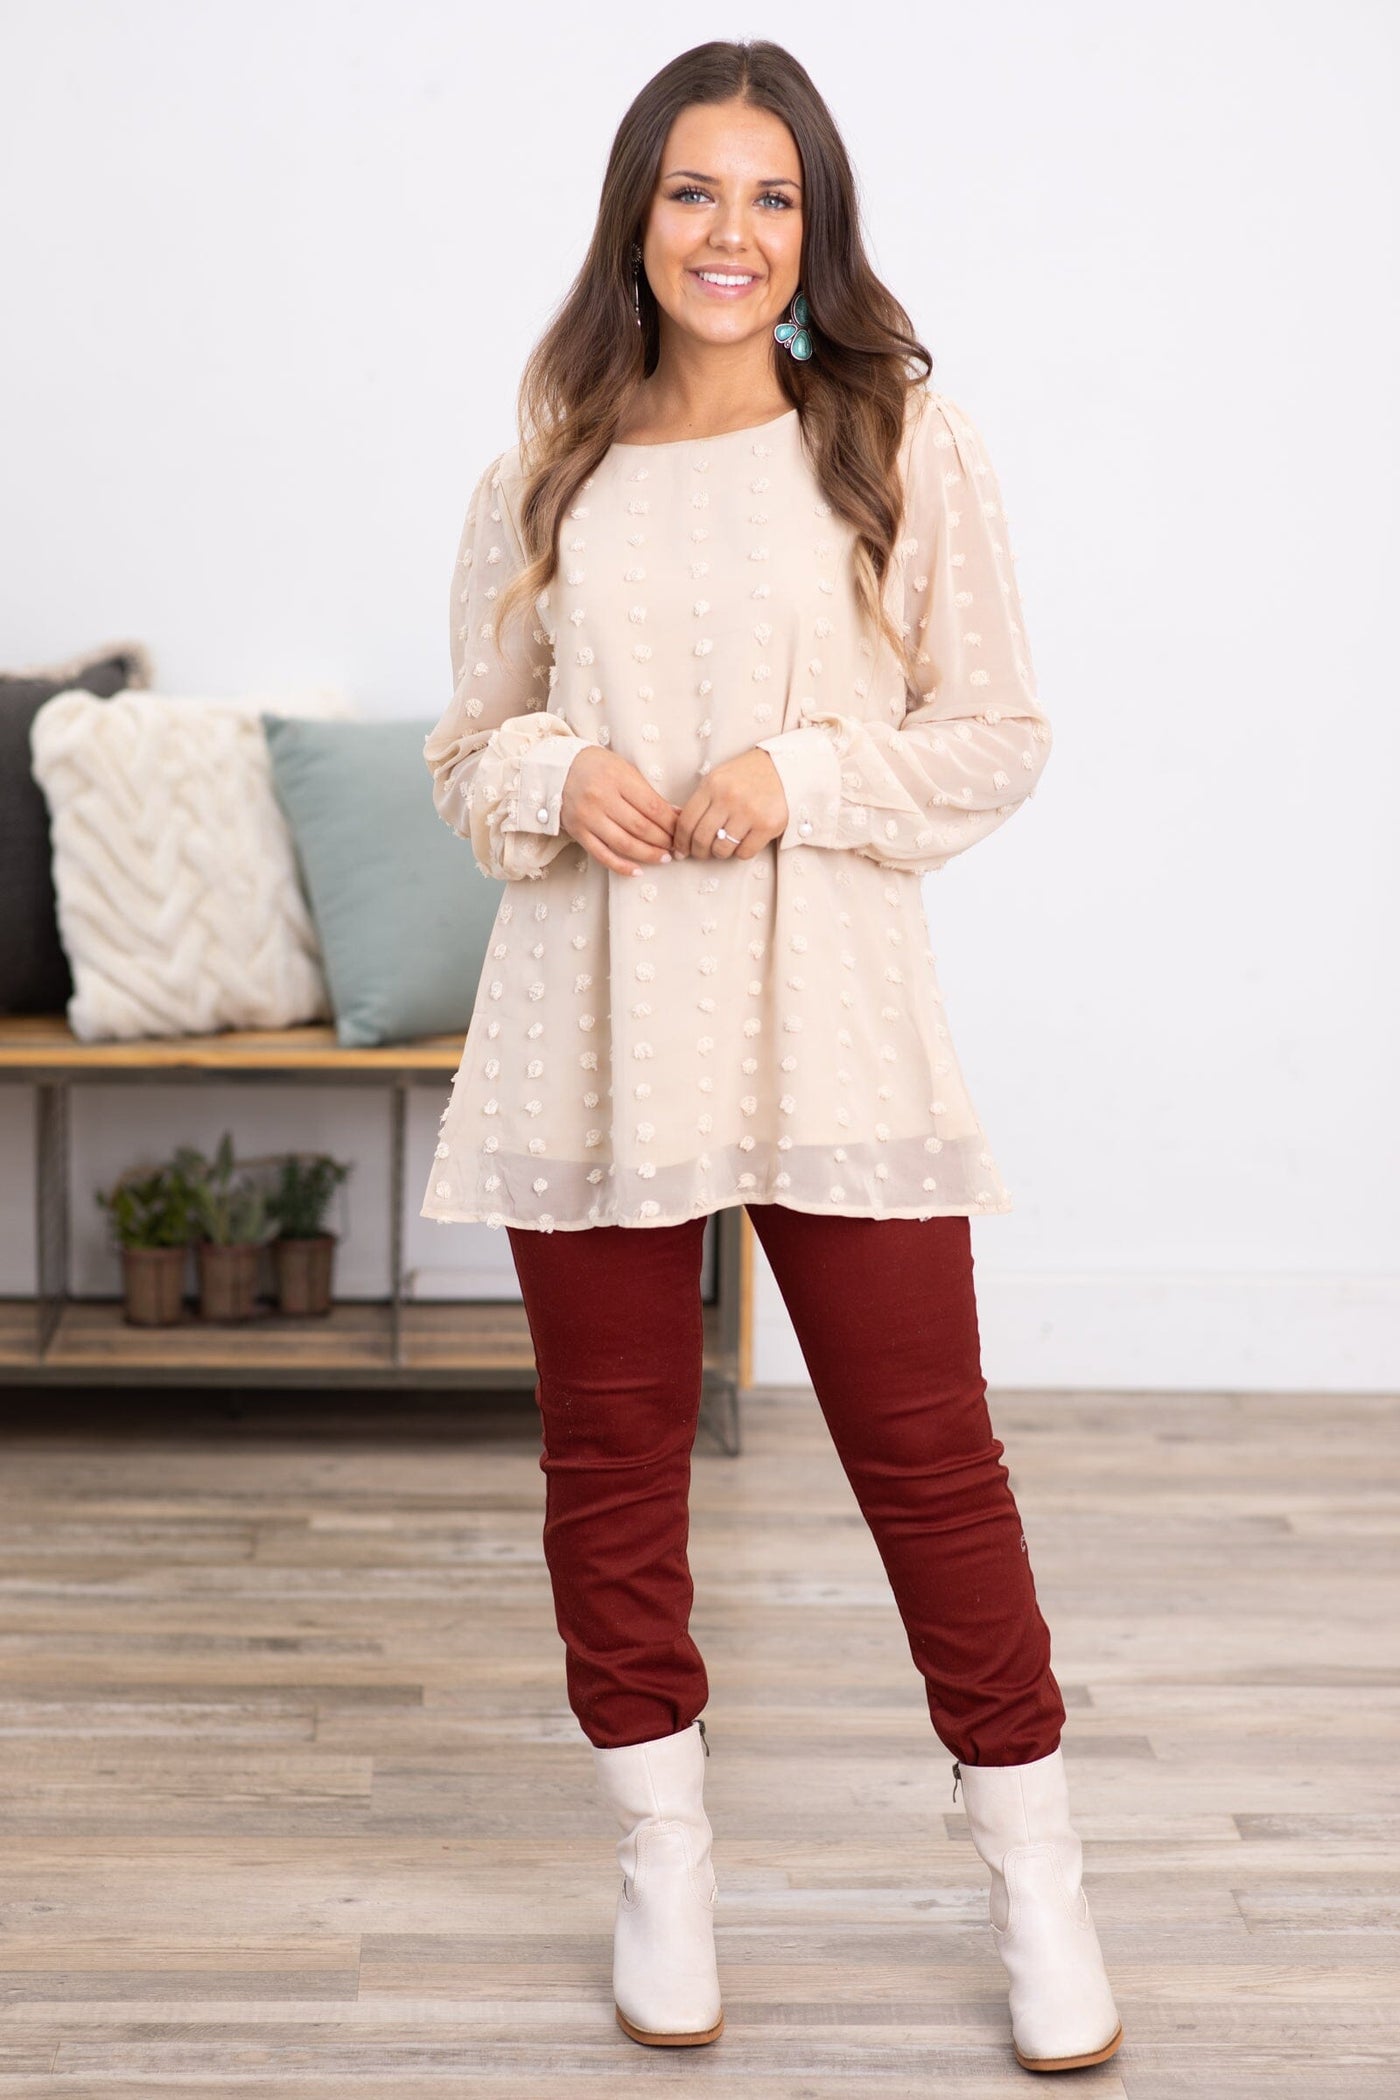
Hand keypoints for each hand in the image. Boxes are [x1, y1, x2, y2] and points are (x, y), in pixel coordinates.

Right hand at [560, 745, 679, 875]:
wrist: (559, 768)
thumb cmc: (598, 767)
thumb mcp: (625, 770)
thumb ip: (648, 793)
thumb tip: (676, 815)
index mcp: (617, 778)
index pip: (652, 807)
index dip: (671, 823)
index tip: (682, 830)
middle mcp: (601, 798)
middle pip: (640, 827)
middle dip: (663, 840)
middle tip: (676, 846)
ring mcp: (588, 818)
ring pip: (624, 844)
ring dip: (648, 855)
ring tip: (664, 858)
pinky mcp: (578, 833)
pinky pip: (602, 855)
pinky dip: (622, 866)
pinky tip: (638, 871)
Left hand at [671, 748, 788, 858]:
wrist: (783, 768)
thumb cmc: (746, 776)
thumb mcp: (718, 779)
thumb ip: (702, 802)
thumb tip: (683, 834)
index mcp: (712, 785)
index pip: (686, 821)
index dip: (680, 841)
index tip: (680, 850)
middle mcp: (729, 798)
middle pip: (701, 838)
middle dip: (697, 852)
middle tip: (700, 854)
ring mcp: (749, 812)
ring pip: (722, 849)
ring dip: (719, 853)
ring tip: (723, 846)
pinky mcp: (768, 825)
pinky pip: (744, 852)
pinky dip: (741, 852)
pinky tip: (743, 842)